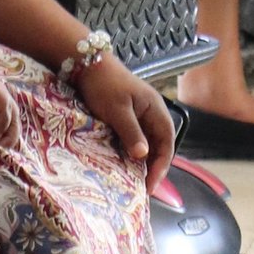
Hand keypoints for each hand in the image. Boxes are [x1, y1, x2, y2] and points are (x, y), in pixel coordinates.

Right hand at [0, 36, 14, 143]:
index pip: (2, 119)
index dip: (3, 134)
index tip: (0, 150)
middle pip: (11, 116)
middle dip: (11, 134)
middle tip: (6, 151)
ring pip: (10, 112)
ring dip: (10, 130)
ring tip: (4, 146)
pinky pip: (3, 106)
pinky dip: (2, 121)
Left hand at [77, 57, 175, 188]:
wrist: (87, 64)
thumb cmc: (105, 85)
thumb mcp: (118, 111)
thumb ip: (132, 133)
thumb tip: (143, 157)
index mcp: (156, 109)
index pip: (167, 143)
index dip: (162, 165)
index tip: (150, 185)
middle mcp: (152, 113)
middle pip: (159, 145)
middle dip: (154, 167)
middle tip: (142, 188)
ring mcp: (140, 114)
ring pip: (147, 143)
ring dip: (143, 162)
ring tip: (133, 181)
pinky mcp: (127, 116)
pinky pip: (135, 138)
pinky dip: (132, 153)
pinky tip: (123, 164)